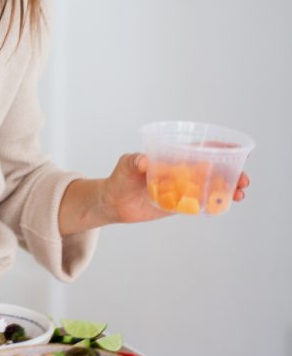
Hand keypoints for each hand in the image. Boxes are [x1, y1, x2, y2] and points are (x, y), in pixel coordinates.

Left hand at [99, 153, 250, 225]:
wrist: (113, 202)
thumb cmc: (119, 177)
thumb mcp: (125, 165)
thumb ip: (133, 161)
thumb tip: (142, 161)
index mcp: (172, 156)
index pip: (201, 150)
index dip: (220, 150)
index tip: (239, 152)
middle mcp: (180, 171)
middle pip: (212, 169)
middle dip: (231, 172)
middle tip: (243, 180)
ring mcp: (181, 188)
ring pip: (210, 186)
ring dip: (227, 188)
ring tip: (240, 194)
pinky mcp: (178, 204)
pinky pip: (200, 203)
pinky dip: (214, 204)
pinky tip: (225, 206)